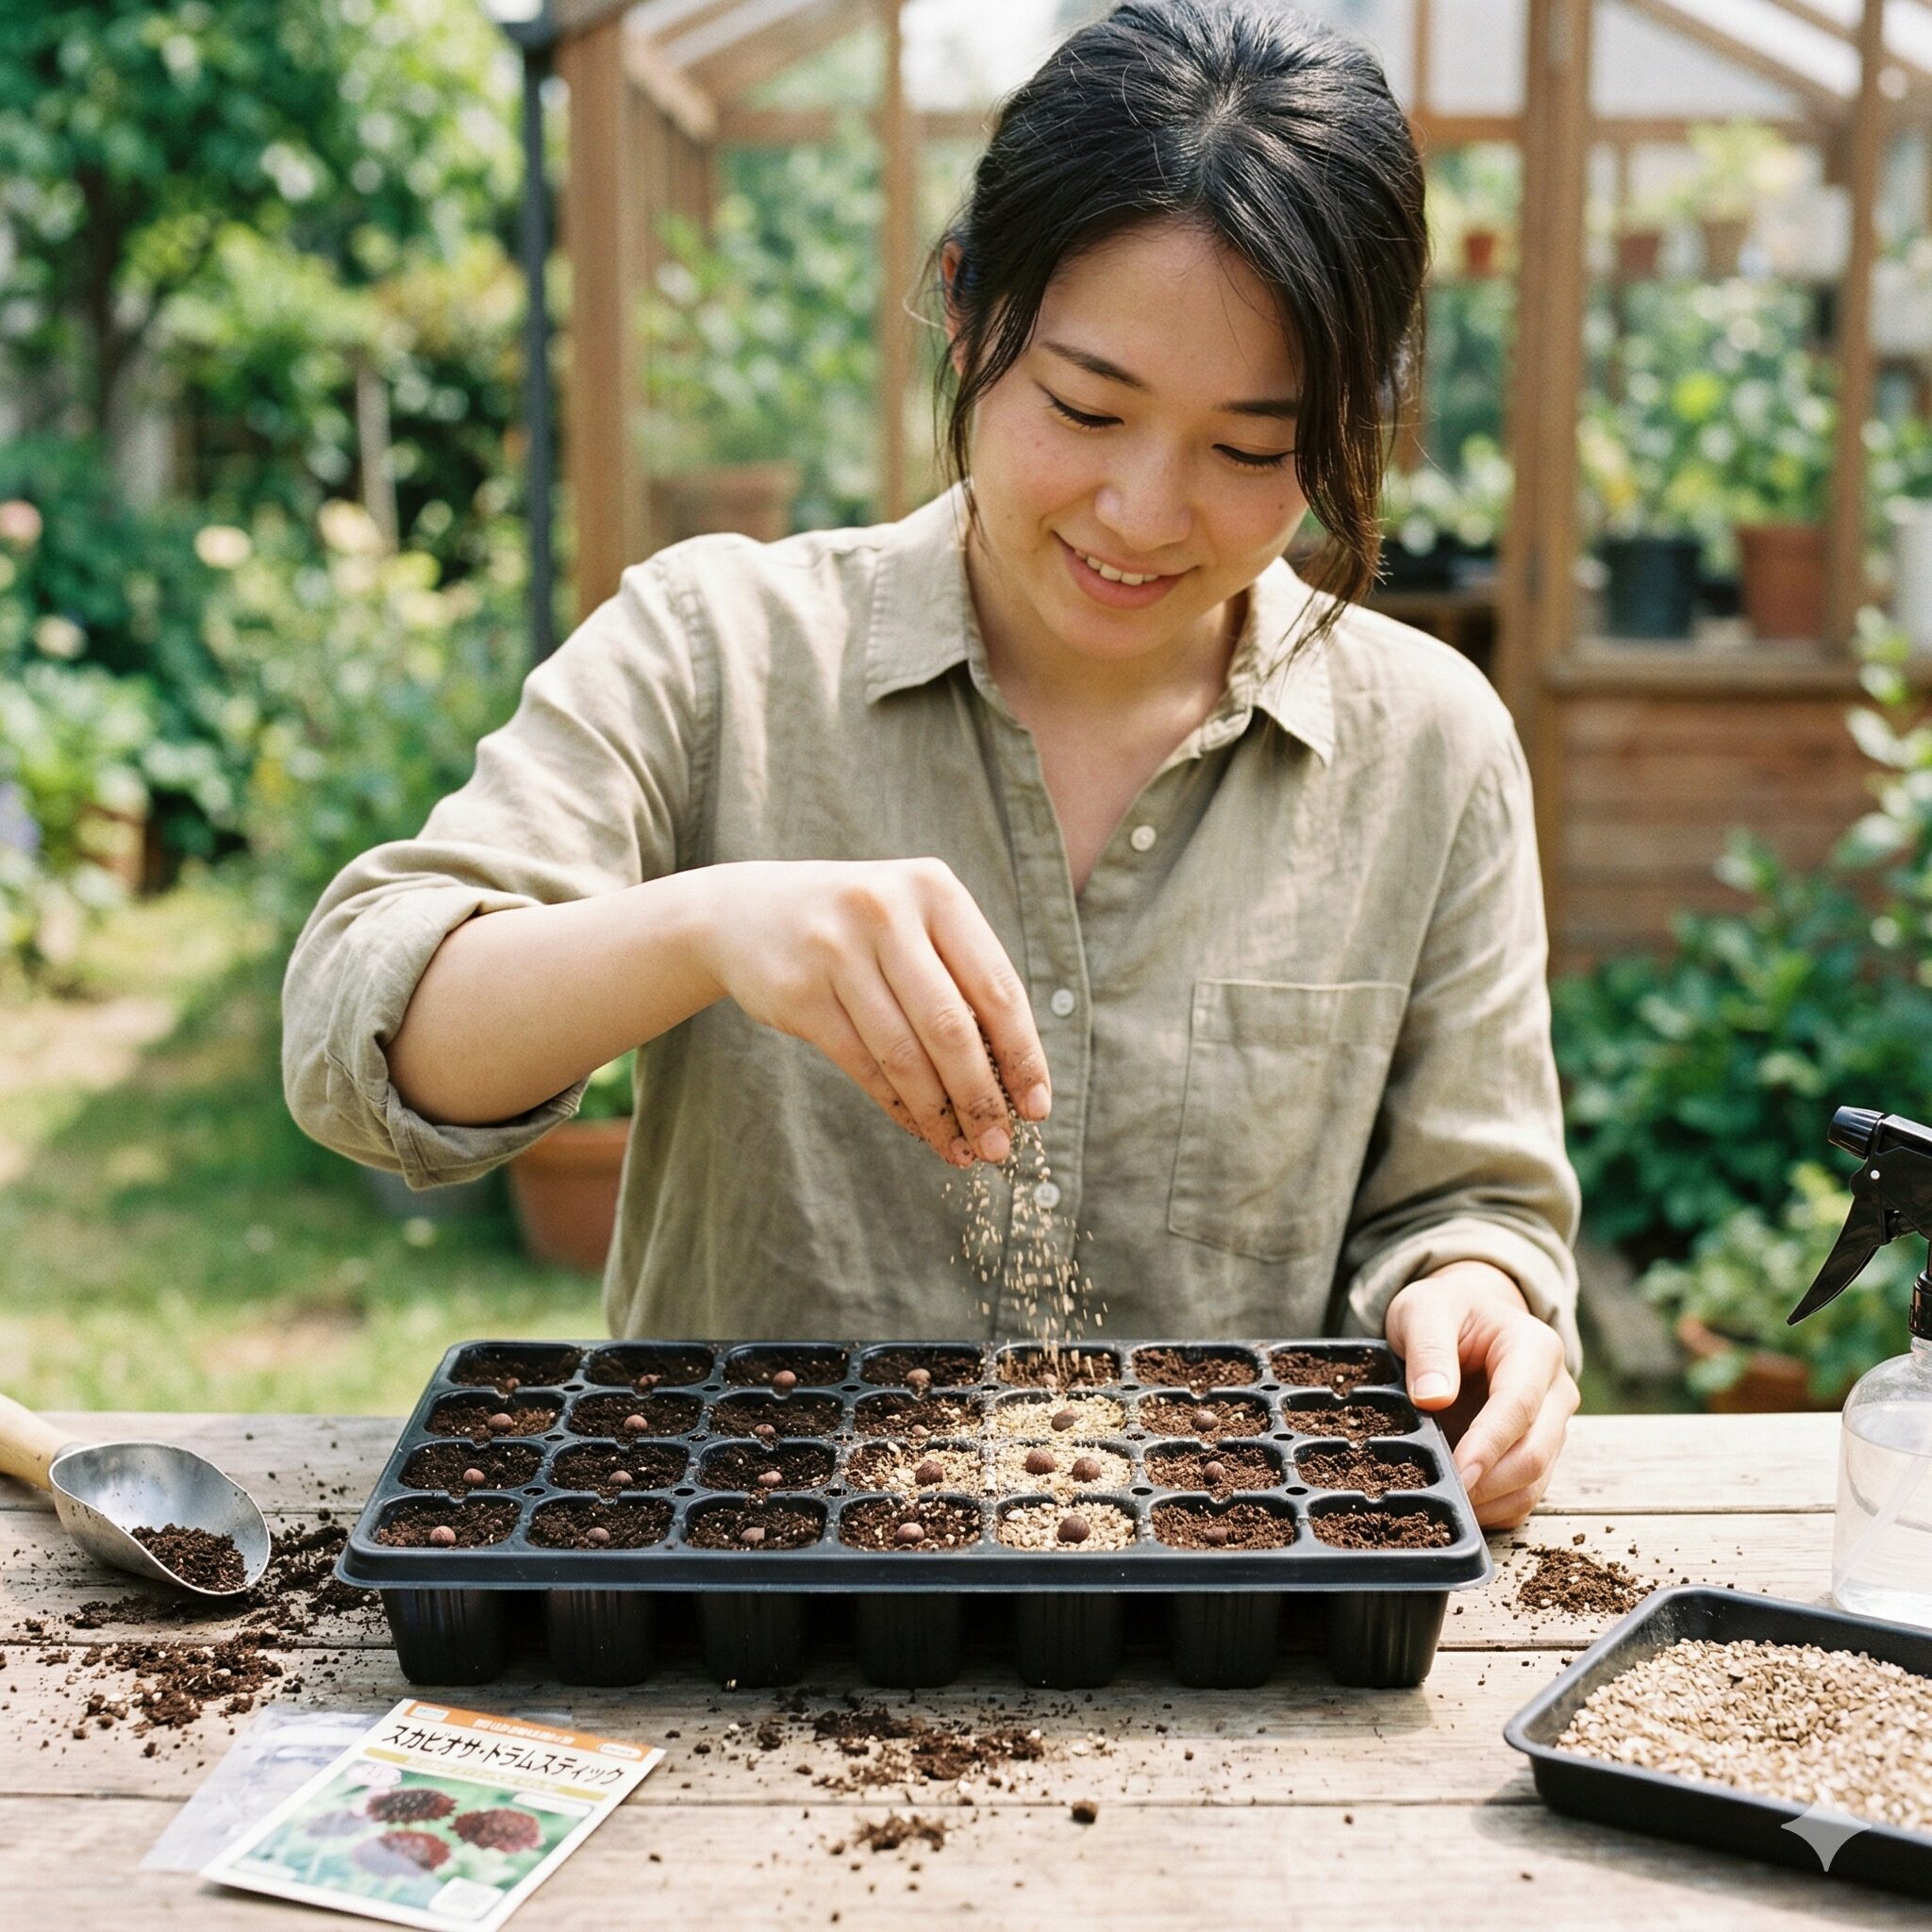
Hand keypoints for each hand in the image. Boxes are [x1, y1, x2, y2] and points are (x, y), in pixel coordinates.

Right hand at [692, 858, 1048, 1166]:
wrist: (743, 913)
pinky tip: (920, 1128)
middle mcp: (886, 911)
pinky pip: (861, 1064)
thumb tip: (1015, 1077)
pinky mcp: (799, 992)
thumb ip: (960, 976)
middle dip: (983, 1096)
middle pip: (951, 1026)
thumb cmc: (855, 926)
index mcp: (933, 889)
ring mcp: (836, 950)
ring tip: (964, 1150)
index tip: (1037, 1105)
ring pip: (904, 1053)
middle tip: (1001, 1144)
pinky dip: (897, 1105)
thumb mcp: (912, 921)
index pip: (996, 984)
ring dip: (940, 1113)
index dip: (1022, 1053)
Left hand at [1383, 1260, 1577, 1529]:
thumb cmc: (1445, 1311)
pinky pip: (1525, 1495)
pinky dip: (1494, 1508)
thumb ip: (1428, 1349)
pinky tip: (1459, 1504)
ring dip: (1491, 1501)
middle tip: (1441, 1497)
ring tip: (1444, 1504)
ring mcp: (1552, 1426)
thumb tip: (1432, 1398)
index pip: (1519, 1406)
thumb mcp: (1424, 1310)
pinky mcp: (1538, 1451)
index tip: (1458, 1473)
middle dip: (1489, 1481)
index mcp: (1535, 1348)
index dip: (1489, 1445)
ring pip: (1534, 1482)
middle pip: (1535, 1452)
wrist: (1465, 1317)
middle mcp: (1555, 1391)